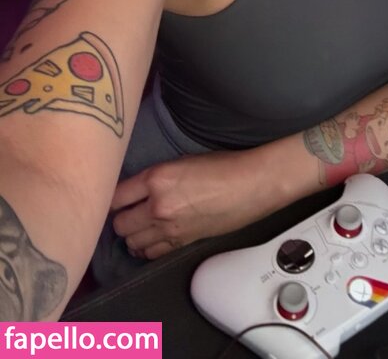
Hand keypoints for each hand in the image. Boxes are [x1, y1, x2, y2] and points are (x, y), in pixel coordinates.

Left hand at [110, 148, 279, 260]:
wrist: (249, 185)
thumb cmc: (221, 166)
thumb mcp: (181, 161)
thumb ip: (155, 177)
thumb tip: (135, 190)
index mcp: (156, 178)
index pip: (115, 196)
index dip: (110, 197)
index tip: (111, 197)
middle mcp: (157, 206)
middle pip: (119, 224)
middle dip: (120, 218)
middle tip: (126, 211)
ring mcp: (169, 228)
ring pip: (131, 242)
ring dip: (131, 234)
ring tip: (137, 225)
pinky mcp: (181, 243)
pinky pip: (150, 253)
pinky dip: (146, 247)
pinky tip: (150, 238)